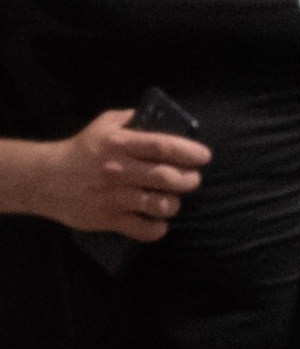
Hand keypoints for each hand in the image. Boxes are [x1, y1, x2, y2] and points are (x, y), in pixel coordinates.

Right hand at [36, 108, 211, 241]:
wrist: (47, 178)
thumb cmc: (82, 149)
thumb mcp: (104, 124)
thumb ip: (132, 119)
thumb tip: (163, 119)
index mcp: (119, 143)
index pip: (162, 147)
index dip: (189, 152)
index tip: (204, 156)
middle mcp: (119, 170)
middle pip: (167, 177)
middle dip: (189, 179)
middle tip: (192, 179)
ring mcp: (114, 197)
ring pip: (159, 204)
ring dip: (174, 203)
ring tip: (172, 199)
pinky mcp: (109, 219)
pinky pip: (144, 229)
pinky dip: (158, 227)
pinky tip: (158, 221)